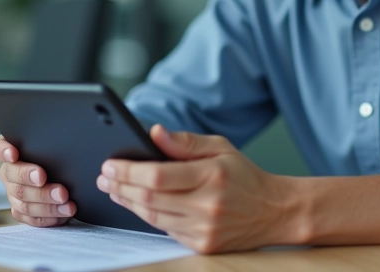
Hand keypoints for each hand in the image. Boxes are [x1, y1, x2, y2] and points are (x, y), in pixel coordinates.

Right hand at [0, 136, 76, 226]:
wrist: (64, 173)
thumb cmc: (57, 152)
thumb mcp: (54, 141)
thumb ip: (52, 139)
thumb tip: (68, 137)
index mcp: (11, 151)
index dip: (3, 151)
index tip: (13, 153)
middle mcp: (9, 173)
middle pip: (12, 177)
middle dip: (30, 179)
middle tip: (49, 182)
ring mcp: (13, 193)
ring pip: (23, 201)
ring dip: (46, 203)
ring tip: (66, 201)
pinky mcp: (22, 211)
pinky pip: (30, 218)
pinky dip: (48, 217)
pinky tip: (63, 213)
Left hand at [96, 125, 294, 253]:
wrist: (274, 212)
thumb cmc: (245, 176)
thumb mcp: (221, 148)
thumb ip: (185, 142)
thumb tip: (153, 132)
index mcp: (212, 175)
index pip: (158, 175)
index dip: (128, 171)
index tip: (110, 164)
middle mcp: (207, 205)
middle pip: (149, 198)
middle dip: (121, 186)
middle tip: (104, 177)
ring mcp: (204, 229)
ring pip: (152, 216)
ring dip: (128, 202)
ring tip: (114, 189)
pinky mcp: (202, 245)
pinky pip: (165, 230)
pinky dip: (147, 216)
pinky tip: (136, 204)